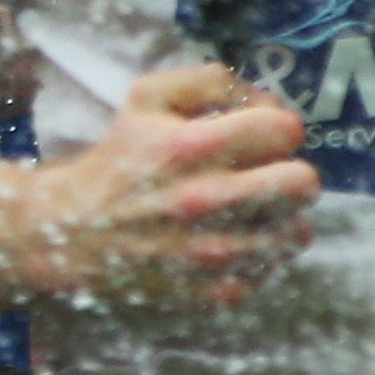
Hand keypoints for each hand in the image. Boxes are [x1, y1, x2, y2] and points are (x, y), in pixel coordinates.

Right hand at [14, 64, 321, 312]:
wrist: (70, 235)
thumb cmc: (117, 163)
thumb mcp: (145, 100)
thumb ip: (209, 82)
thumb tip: (265, 99)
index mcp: (191, 147)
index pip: (285, 129)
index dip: (272, 129)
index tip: (255, 139)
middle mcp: (207, 200)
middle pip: (304, 183)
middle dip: (287, 175)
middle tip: (261, 178)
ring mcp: (214, 253)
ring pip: (296, 232)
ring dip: (275, 220)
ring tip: (242, 215)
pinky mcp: (217, 292)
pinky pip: (271, 271)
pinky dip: (254, 258)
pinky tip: (223, 244)